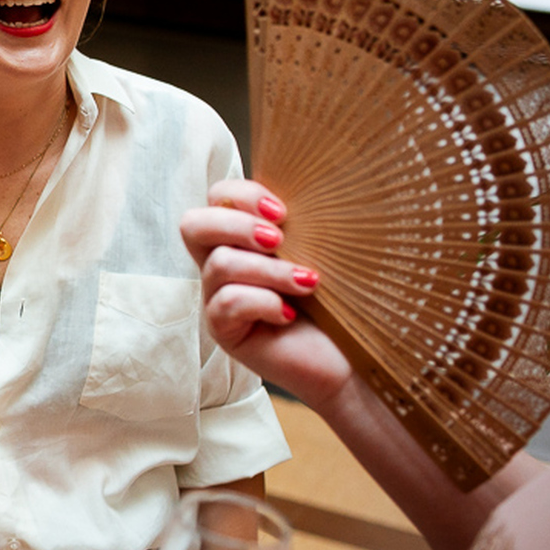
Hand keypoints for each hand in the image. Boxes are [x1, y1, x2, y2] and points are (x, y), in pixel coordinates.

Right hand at [179, 180, 356, 412]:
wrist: (357, 359)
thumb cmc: (344, 303)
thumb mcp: (323, 251)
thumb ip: (302, 222)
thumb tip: (306, 191)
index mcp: (243, 238)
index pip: (216, 197)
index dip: (242, 194)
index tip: (284, 211)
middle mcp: (223, 265)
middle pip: (192, 224)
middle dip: (236, 225)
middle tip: (279, 240)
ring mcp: (218, 299)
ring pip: (220, 264)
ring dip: (270, 270)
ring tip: (308, 283)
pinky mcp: (225, 332)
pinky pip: (226, 303)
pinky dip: (263, 302)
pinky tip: (290, 315)